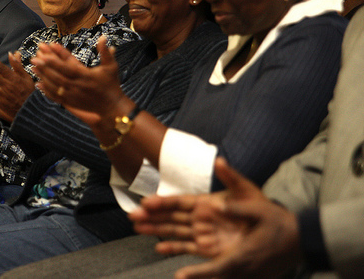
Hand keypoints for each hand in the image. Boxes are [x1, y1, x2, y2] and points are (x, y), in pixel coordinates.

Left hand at [31, 37, 124, 126]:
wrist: (112, 107)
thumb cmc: (111, 85)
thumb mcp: (111, 67)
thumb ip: (106, 52)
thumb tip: (103, 37)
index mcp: (86, 76)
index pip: (68, 66)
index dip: (57, 59)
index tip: (46, 51)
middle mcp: (78, 86)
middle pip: (58, 75)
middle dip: (45, 66)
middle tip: (34, 57)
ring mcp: (73, 95)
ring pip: (55, 86)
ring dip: (43, 76)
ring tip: (33, 67)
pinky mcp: (71, 102)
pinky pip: (56, 96)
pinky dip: (46, 90)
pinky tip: (38, 83)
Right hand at [130, 158, 302, 278]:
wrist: (278, 233)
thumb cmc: (262, 209)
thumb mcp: (248, 190)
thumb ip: (232, 177)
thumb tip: (220, 160)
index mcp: (207, 202)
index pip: (180, 202)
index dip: (162, 201)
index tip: (146, 202)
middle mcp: (201, 217)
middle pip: (171, 216)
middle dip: (152, 216)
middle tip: (132, 216)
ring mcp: (203, 233)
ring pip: (173, 231)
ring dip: (155, 230)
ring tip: (137, 228)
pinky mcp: (209, 249)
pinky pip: (186, 248)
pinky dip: (172, 248)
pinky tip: (159, 248)